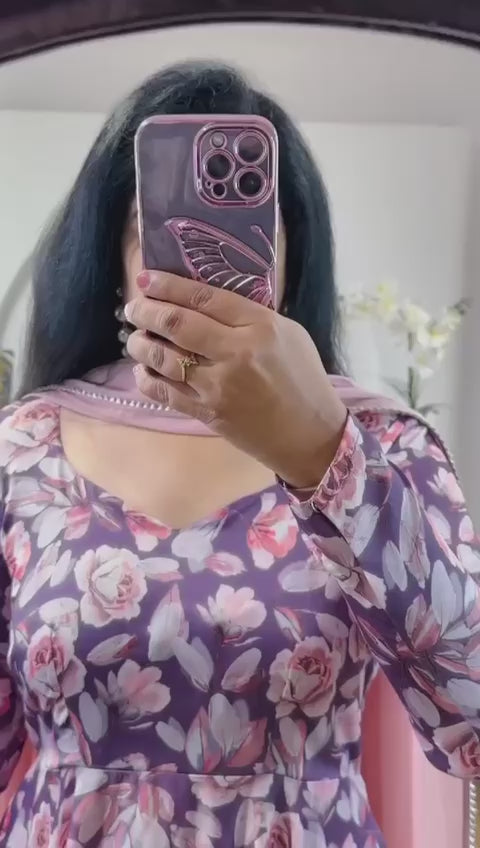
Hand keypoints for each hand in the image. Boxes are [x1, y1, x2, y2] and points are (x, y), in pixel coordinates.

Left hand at [125, 272, 346, 487]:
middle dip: (146, 312)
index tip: (146, 279)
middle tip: (133, 308)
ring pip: (164, 358)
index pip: (204, 297)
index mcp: (259, 327)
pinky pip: (165, 392)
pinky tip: (142, 371)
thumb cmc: (303, 379)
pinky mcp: (208, 413)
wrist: (310, 433)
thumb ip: (249, 315)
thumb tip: (203, 300)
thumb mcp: (288, 334)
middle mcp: (236, 353)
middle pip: (177, 324)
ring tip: (135, 338)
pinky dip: (147, 379)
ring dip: (141, 345)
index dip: (169, 285)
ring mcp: (219, 386)